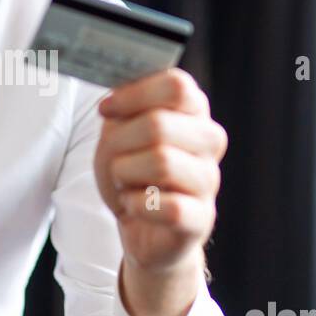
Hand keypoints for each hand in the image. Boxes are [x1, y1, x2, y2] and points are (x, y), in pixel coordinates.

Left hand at [94, 68, 227, 277]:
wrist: (144, 229)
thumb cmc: (133, 174)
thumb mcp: (119, 134)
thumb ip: (122, 109)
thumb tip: (116, 95)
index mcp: (193, 112)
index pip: (176, 86)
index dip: (134, 95)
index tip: (106, 109)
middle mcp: (209, 141)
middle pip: (159, 124)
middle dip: (119, 143)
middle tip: (113, 160)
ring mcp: (208, 181)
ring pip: (162, 163)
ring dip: (125, 174)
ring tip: (125, 183)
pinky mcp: (201, 218)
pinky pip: (169, 207)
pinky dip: (136, 205)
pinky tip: (133, 206)